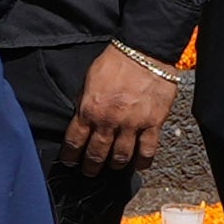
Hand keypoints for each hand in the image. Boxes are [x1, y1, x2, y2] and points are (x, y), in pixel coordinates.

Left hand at [63, 42, 179, 172]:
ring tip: (112, 167)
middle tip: (89, 171)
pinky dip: (142, 161)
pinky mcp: (153, 123)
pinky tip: (139, 165)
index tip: (70, 161)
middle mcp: (109, 121)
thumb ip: (85, 102)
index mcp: (89, 110)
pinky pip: (147, 149)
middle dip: (90, 165)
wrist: (144, 51)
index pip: (75, 141)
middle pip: (97, 153)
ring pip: (121, 155)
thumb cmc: (116, 62)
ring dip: (114, 165)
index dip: (71, 155)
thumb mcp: (89, 80)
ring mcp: (132, 124)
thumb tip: (81, 118)